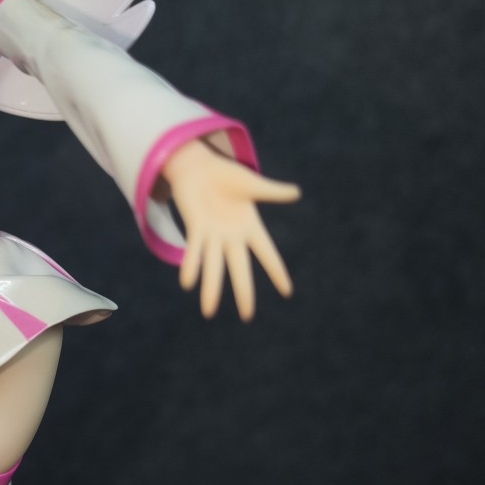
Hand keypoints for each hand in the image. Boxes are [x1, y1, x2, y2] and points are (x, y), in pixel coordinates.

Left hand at [164, 139, 299, 319]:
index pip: (267, 254)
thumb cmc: (227, 176)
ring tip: (208, 312)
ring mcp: (213, 235)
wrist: (199, 168)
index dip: (277, 272)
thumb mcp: (252, 184)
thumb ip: (272, 192)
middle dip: (243, 292)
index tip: (287, 292)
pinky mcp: (195, 229)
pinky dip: (190, 266)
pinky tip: (187, 284)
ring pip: (213, 266)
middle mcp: (232, 237)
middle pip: (240, 269)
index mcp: (250, 228)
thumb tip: (296, 193)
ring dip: (211, 288)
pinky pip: (193, 251)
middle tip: (247, 316)